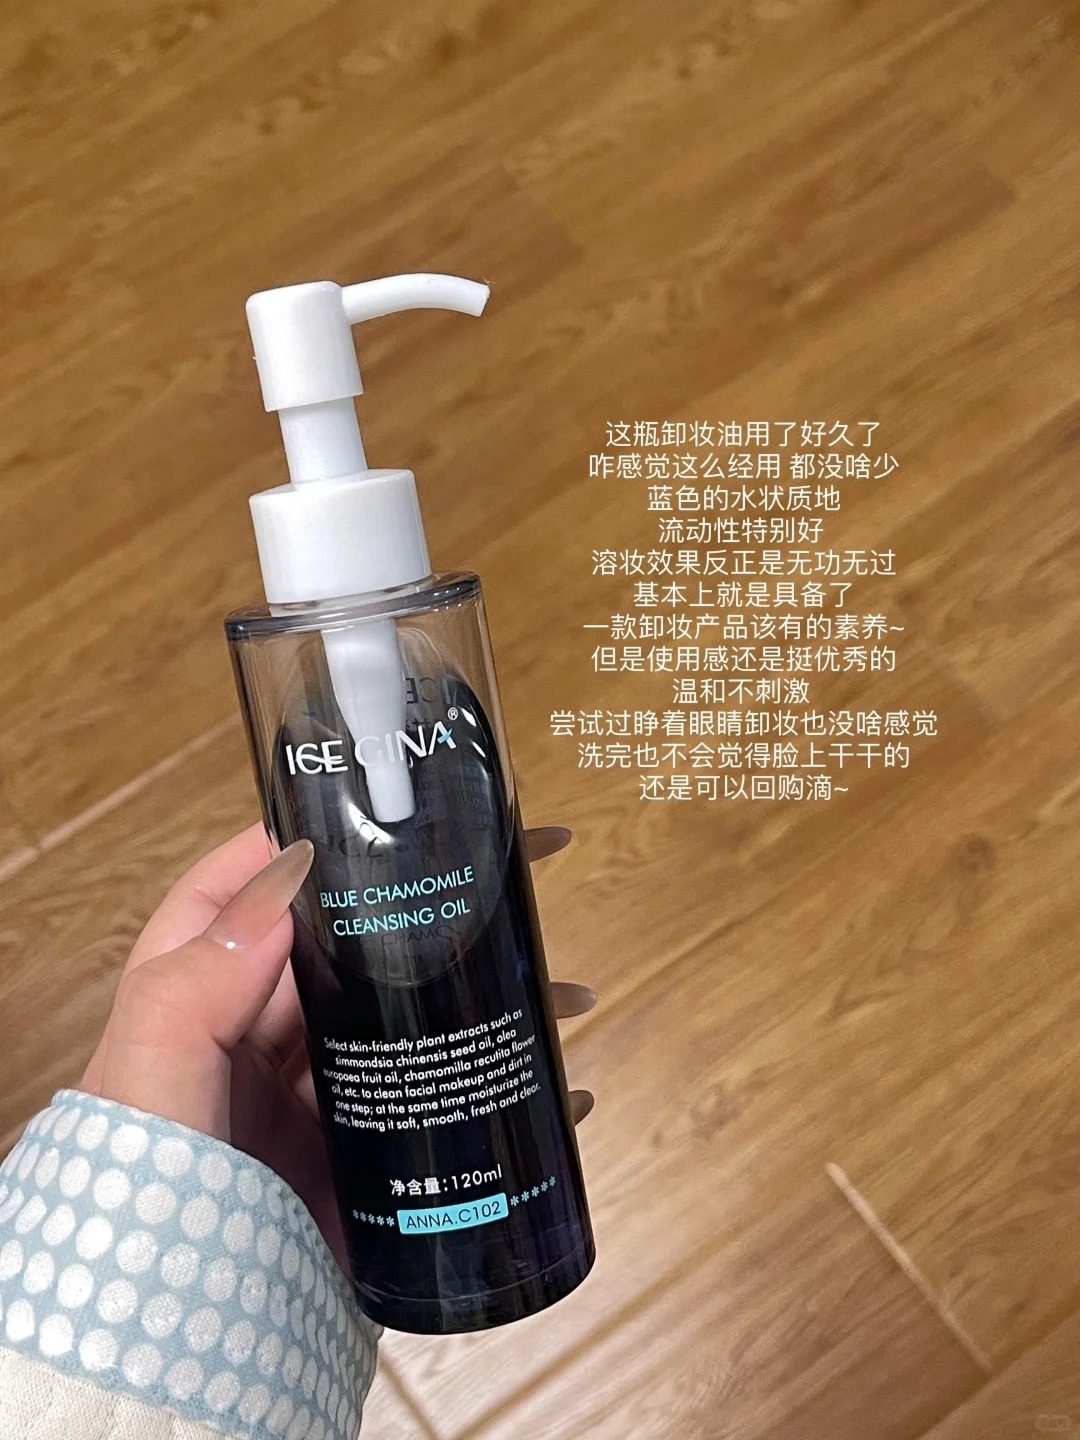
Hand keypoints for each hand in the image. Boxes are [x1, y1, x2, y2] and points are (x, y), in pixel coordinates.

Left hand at [80, 824, 595, 1264]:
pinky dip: (498, 1090)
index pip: (251, 888)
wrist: (176, 1344)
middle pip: (357, 945)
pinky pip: (436, 1103)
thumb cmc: (140, 1203)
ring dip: (486, 996)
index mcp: (202, 999)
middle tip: (516, 877)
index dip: (309, 837)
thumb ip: (194, 988)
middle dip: (435, 908)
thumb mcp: (149, 1085)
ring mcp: (318, 1095)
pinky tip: (559, 1087)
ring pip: (410, 1018)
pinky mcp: (361, 1155)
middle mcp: (263, 1036)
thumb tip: (283, 882)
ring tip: (565, 993)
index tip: (384, 806)